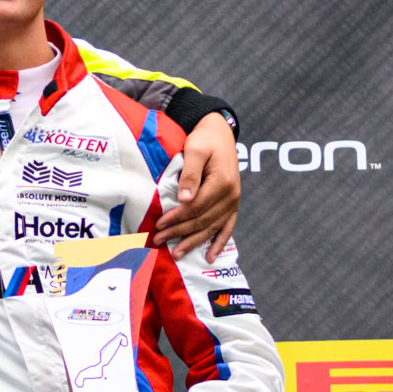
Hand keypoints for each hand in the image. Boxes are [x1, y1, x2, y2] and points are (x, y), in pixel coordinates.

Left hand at [156, 114, 241, 257]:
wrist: (220, 134)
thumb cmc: (205, 140)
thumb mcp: (195, 150)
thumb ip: (190, 174)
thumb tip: (184, 199)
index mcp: (221, 182)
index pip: (196, 207)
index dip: (177, 218)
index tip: (159, 225)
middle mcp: (230, 195)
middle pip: (203, 220)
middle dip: (180, 232)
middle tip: (159, 240)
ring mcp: (233, 202)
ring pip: (212, 228)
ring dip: (194, 242)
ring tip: (177, 254)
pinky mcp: (232, 205)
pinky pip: (228, 228)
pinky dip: (219, 243)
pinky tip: (210, 256)